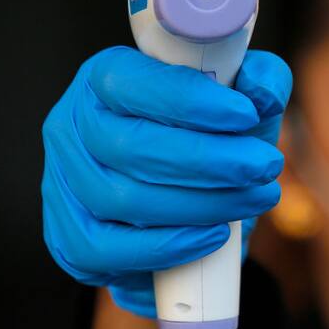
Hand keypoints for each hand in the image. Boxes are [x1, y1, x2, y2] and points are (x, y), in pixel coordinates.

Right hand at [41, 45, 292, 317]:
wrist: (192, 208)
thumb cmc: (213, 139)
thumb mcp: (244, 102)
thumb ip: (262, 80)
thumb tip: (262, 93)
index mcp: (104, 78)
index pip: (130, 83)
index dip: (188, 100)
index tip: (245, 114)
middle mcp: (73, 126)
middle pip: (128, 146)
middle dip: (209, 160)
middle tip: (265, 165)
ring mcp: (64, 185)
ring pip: (122, 199)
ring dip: (201, 203)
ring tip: (255, 198)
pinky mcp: (70, 240)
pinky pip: (105, 251)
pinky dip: (166, 247)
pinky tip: (214, 236)